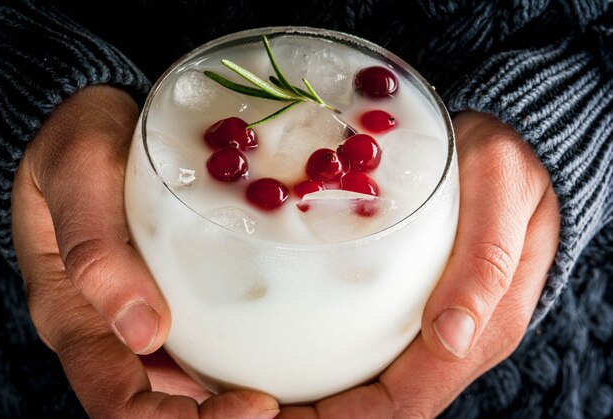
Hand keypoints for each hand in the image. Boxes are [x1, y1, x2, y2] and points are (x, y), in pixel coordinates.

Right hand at [11, 85, 278, 417]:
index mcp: (74, 316)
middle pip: (158, 405)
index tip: (255, 405)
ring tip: (296, 391)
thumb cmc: (75, 144)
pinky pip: (197, 344)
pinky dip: (234, 359)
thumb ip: (97, 248)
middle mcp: (106, 330)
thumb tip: (143, 331)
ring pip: (181, 384)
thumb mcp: (78, 175)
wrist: (84, 128)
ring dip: (231, 398)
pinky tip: (277, 348)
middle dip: (219, 417)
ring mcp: (135, 316)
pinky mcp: (162, 295)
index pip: (121, 402)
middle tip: (285, 403)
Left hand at [277, 110, 560, 417]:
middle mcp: (453, 342)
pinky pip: (366, 348)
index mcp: (478, 333)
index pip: (403, 407)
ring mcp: (433, 327)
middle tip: (248, 401)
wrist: (516, 151)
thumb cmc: (507, 168)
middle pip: (377, 408)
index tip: (279, 412)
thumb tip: (451, 338)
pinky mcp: (414, 305)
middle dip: (314, 415)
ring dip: (313, 396)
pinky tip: (283, 342)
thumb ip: (484, 265)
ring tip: (252, 383)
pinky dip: (322, 358)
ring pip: (368, 384)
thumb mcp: (499, 198)